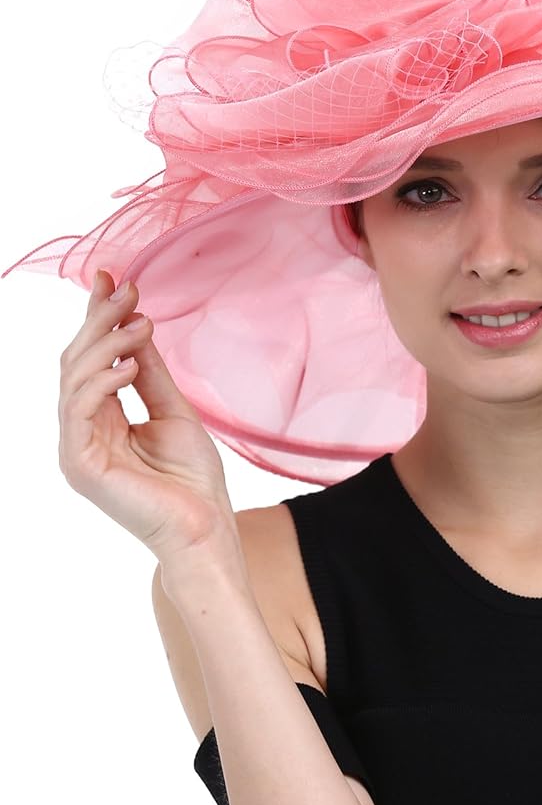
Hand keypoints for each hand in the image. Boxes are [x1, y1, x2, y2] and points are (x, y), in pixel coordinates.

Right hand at [58, 269, 238, 565]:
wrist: (205, 526)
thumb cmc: (192, 478)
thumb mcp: (173, 410)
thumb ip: (148, 373)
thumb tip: (134, 328)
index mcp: (102, 417)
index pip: (92, 358)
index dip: (97, 317)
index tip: (112, 278)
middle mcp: (83, 429)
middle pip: (76, 362)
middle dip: (100, 321)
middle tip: (127, 291)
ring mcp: (77, 447)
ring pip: (73, 379)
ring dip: (104, 344)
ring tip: (138, 324)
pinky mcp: (79, 464)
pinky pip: (79, 409)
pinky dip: (101, 380)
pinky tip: (129, 363)